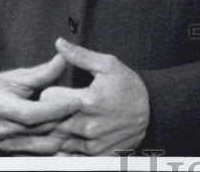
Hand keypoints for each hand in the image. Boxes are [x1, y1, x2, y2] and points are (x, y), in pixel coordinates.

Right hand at [0, 53, 81, 153]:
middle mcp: (2, 132)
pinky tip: (64, 135)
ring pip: (42, 147)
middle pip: (40, 131)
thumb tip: (63, 58)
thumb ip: (42, 72)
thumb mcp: (16, 77)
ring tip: (73, 122)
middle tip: (83, 110)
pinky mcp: (11, 155)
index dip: (56, 108)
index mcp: (1, 109)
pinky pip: (38, 157)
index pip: (32, 114)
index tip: (77, 101)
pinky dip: (53, 148)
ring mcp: (6, 147)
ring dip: (61, 136)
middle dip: (63, 120)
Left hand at [39, 37, 149, 155]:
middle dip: (48, 114)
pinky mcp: (95, 156)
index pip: (47, 98)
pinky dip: (65, 148)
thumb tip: (59, 43)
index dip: (48, 93)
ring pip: (56, 140)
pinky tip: (70, 136)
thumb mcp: (108, 65)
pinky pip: (68, 156)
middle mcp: (86, 125)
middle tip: (54, 107)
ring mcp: (90, 144)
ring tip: (62, 121)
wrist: (151, 111)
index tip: (54, 91)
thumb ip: (80, 55)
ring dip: (55, 131)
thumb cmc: (128, 85)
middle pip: (48, 122)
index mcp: (87, 101)